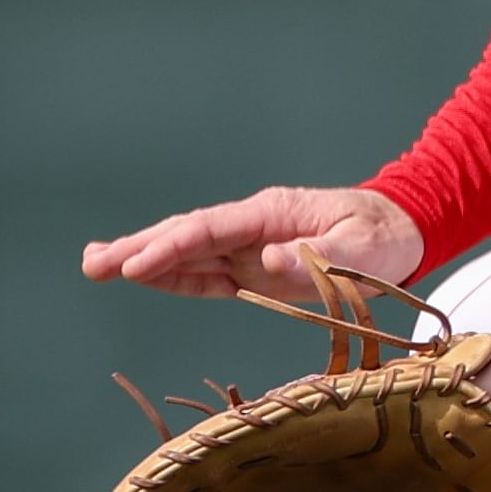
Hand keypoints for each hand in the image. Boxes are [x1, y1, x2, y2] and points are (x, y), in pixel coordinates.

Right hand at [80, 185, 423, 302]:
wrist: (399, 232)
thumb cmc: (382, 238)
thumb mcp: (360, 250)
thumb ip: (314, 256)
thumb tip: (267, 260)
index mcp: (270, 214)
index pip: (209, 230)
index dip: (170, 248)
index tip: (133, 267)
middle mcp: (251, 227)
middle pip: (185, 235)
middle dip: (137, 249)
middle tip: (91, 264)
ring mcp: (249, 246)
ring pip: (187, 252)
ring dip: (143, 260)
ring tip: (95, 266)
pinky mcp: (253, 268)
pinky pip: (207, 274)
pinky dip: (173, 277)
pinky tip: (139, 278)